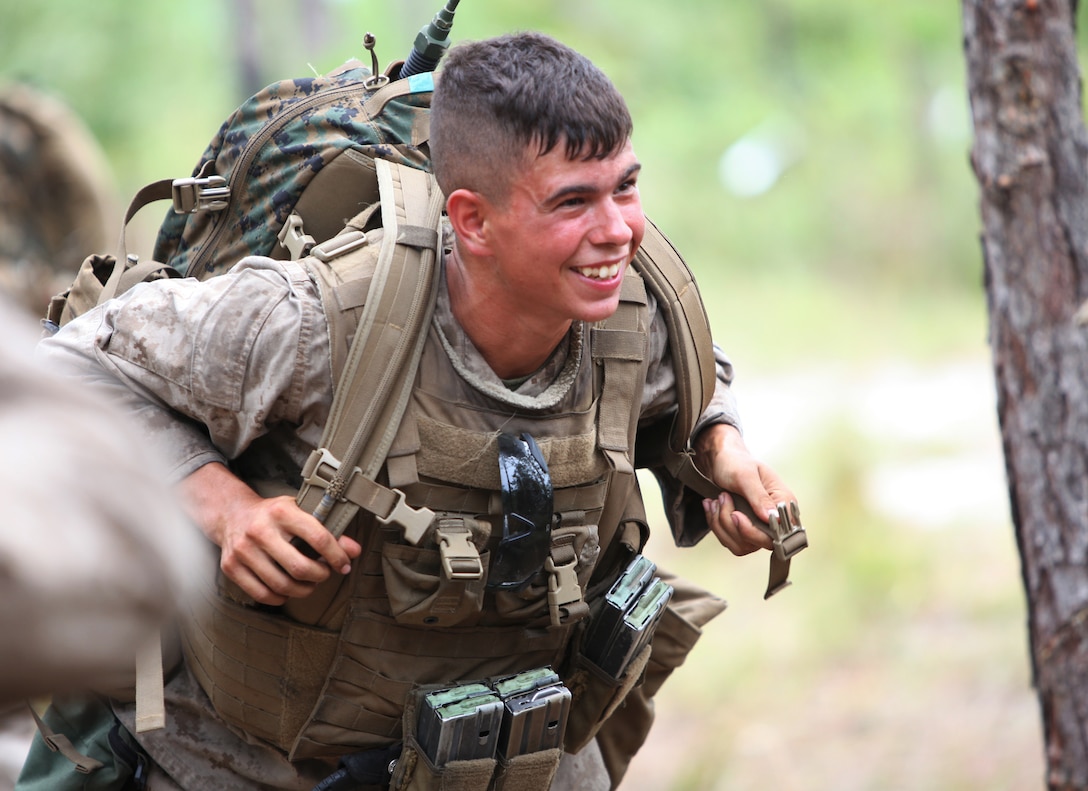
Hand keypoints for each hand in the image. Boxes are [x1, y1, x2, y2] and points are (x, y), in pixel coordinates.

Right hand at [180, 462, 361, 604]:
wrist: (231, 514)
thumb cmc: (273, 514)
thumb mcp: (301, 512)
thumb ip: (328, 530)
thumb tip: (354, 551)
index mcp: (281, 512)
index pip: (318, 537)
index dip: (337, 555)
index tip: (344, 564)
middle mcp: (260, 530)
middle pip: (300, 567)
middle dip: (320, 575)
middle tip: (325, 574)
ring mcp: (243, 550)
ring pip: (282, 585)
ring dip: (303, 589)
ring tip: (309, 583)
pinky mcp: (231, 567)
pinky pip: (262, 594)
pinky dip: (280, 597)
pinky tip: (287, 590)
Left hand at [693, 424, 795, 555]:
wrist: (720, 461)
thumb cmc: (736, 463)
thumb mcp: (745, 476)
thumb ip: (759, 497)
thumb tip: (774, 519)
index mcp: (783, 502)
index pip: (779, 533)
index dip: (755, 532)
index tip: (736, 515)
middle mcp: (774, 519)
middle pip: (758, 543)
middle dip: (732, 525)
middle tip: (723, 499)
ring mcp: (759, 527)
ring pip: (740, 545)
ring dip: (721, 523)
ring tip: (717, 499)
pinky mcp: (743, 531)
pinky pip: (729, 541)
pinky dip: (716, 525)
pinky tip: (712, 507)